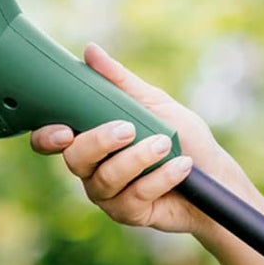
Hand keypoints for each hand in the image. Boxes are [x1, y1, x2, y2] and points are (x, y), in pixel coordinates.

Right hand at [29, 42, 241, 236]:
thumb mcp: (154, 103)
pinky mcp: (128, 213)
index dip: (48, 137)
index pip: (52, 141)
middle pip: (74, 159)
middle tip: (129, 128)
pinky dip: (159, 178)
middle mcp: (92, 168)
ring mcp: (108, 194)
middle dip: (100, 142)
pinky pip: (133, 198)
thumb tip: (90, 51)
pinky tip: (180, 166)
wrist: (216, 175)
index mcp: (91, 139)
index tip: (65, 129)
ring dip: (138, 158)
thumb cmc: (183, 137)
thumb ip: (120, 82)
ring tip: (166, 143)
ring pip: (105, 180)